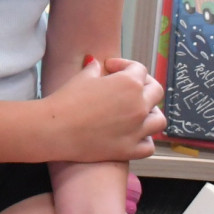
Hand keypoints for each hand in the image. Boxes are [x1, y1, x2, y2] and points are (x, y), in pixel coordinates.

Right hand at [44, 56, 163, 161]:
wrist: (55, 129)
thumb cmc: (67, 100)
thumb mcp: (82, 78)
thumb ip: (94, 69)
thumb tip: (95, 63)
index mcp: (129, 83)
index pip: (139, 69)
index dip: (124, 65)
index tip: (110, 68)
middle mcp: (139, 105)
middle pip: (156, 91)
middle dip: (143, 86)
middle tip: (127, 88)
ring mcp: (138, 129)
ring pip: (158, 119)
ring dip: (150, 113)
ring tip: (136, 113)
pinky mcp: (130, 149)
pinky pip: (149, 145)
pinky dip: (144, 140)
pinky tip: (133, 135)